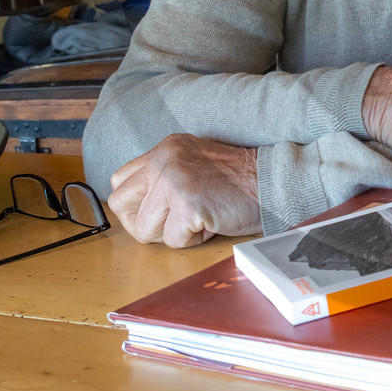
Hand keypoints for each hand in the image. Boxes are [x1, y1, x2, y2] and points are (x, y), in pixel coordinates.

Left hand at [108, 134, 260, 246]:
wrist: (271, 181)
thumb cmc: (238, 180)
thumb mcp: (194, 163)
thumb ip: (166, 175)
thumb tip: (141, 206)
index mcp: (164, 149)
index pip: (120, 180)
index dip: (135, 204)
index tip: (159, 212)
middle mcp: (163, 160)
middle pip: (121, 204)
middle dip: (144, 222)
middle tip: (173, 223)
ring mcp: (173, 181)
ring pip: (143, 229)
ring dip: (171, 234)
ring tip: (198, 221)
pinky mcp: (187, 205)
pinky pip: (172, 241)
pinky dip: (192, 241)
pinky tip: (211, 224)